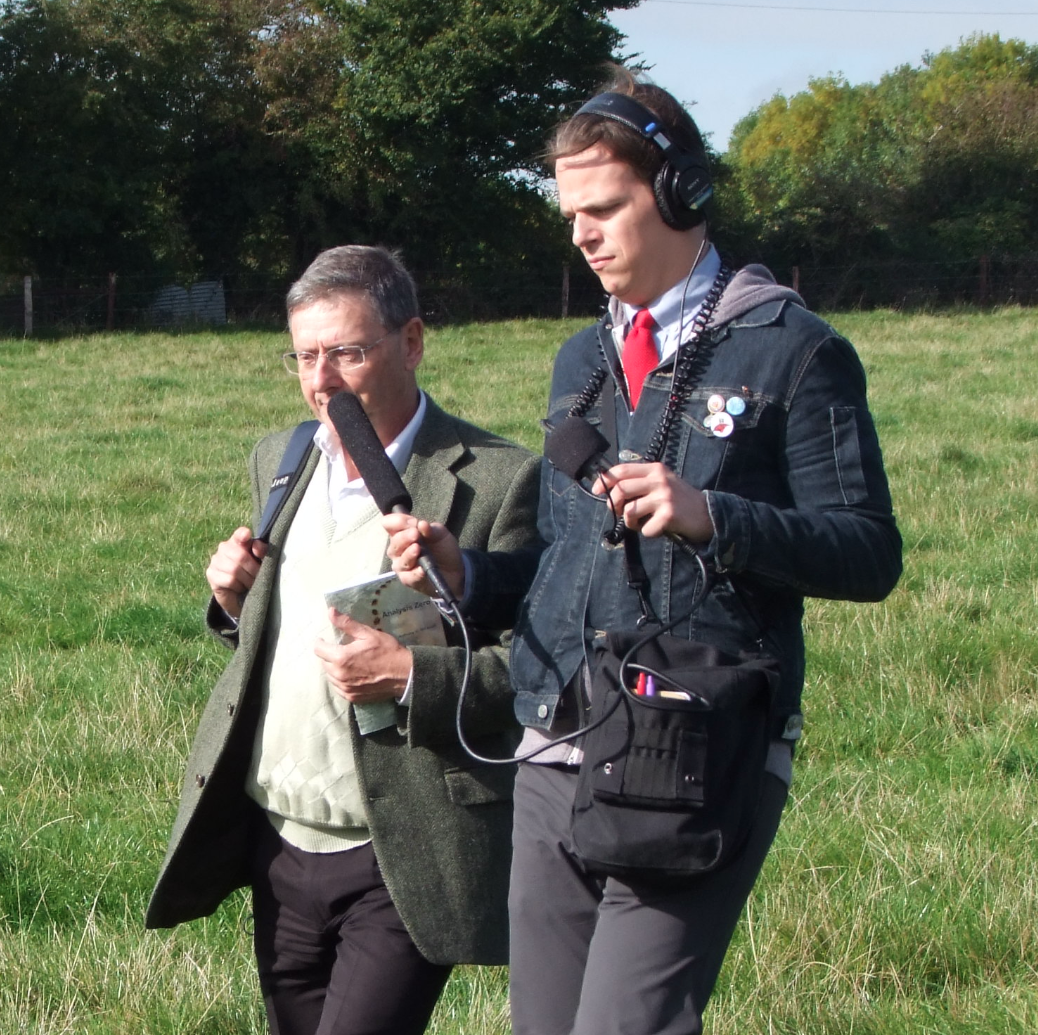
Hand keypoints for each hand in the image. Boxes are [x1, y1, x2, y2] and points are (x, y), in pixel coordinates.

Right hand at [206, 527, 267, 618]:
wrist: (237, 594)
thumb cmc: (251, 574)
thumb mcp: (260, 562)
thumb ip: (262, 551)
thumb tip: (257, 546)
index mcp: (238, 541)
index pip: (239, 534)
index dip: (242, 534)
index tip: (247, 535)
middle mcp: (224, 547)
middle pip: (241, 556)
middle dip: (253, 569)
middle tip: (258, 576)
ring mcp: (216, 560)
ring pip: (234, 569)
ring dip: (247, 579)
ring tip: (250, 583)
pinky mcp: (211, 574)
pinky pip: (229, 580)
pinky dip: (238, 586)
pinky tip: (240, 587)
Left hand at [314, 610, 412, 703]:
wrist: (404, 675)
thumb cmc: (387, 651)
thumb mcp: (368, 634)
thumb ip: (346, 623)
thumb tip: (330, 611)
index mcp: (341, 657)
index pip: (318, 649)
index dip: (320, 642)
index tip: (325, 639)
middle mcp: (339, 675)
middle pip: (323, 663)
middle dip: (329, 655)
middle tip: (341, 650)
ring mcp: (345, 688)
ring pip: (330, 676)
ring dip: (334, 668)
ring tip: (347, 662)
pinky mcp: (352, 697)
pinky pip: (339, 687)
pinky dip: (341, 680)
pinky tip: (353, 674)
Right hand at [384, 513, 464, 599]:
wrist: (454, 570)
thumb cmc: (443, 549)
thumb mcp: (441, 535)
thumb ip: (431, 529)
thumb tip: (421, 524)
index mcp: (402, 533)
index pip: (390, 523)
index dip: (399, 521)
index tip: (413, 522)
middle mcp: (398, 549)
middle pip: (394, 541)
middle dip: (404, 536)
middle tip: (415, 534)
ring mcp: (402, 565)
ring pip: (399, 559)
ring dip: (408, 553)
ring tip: (417, 548)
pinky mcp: (408, 579)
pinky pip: (409, 576)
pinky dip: (416, 572)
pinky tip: (422, 569)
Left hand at [591, 463, 714, 541]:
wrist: (708, 513)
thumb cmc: (681, 500)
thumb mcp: (663, 483)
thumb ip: (642, 482)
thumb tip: (612, 489)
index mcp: (656, 469)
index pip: (623, 470)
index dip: (605, 480)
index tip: (597, 490)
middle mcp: (659, 480)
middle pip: (621, 490)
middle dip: (613, 505)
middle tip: (618, 513)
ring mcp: (664, 497)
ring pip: (630, 511)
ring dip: (630, 522)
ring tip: (641, 523)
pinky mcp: (669, 515)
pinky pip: (645, 528)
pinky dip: (648, 532)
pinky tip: (658, 529)